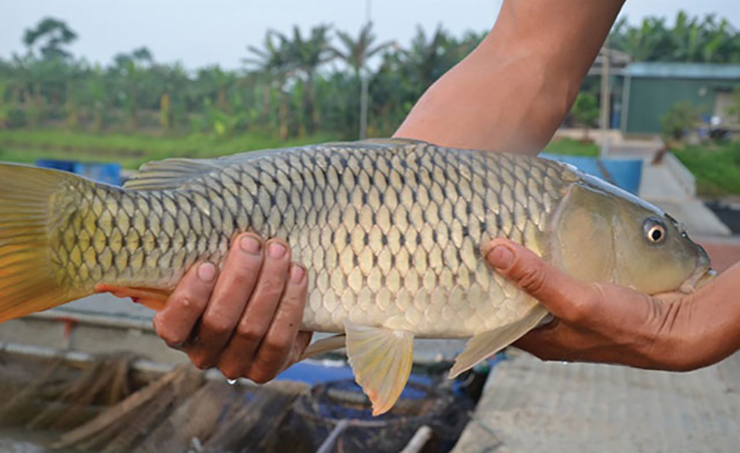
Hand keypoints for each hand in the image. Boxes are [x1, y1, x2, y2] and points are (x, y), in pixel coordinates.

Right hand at [152, 233, 311, 382]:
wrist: (259, 302)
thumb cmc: (225, 276)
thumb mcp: (206, 266)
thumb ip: (199, 254)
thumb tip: (201, 216)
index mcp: (177, 332)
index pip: (174, 324)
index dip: (192, 297)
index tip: (207, 265)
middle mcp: (203, 354)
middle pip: (220, 321)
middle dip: (240, 277)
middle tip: (253, 242)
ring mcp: (236, 365)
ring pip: (253, 329)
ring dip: (270, 285)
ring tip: (279, 251)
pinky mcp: (269, 368)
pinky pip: (281, 340)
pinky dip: (291, 304)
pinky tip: (297, 274)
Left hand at [482, 238, 706, 370]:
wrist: (680, 326)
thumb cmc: (627, 326)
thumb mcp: (575, 301)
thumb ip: (536, 279)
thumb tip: (494, 252)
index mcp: (540, 340)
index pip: (494, 319)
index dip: (478, 295)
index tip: (462, 266)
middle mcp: (550, 327)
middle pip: (514, 297)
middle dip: (499, 273)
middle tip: (479, 241)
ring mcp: (569, 310)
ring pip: (537, 283)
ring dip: (526, 261)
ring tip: (505, 231)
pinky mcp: (587, 293)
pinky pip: (560, 273)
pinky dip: (551, 256)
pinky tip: (544, 234)